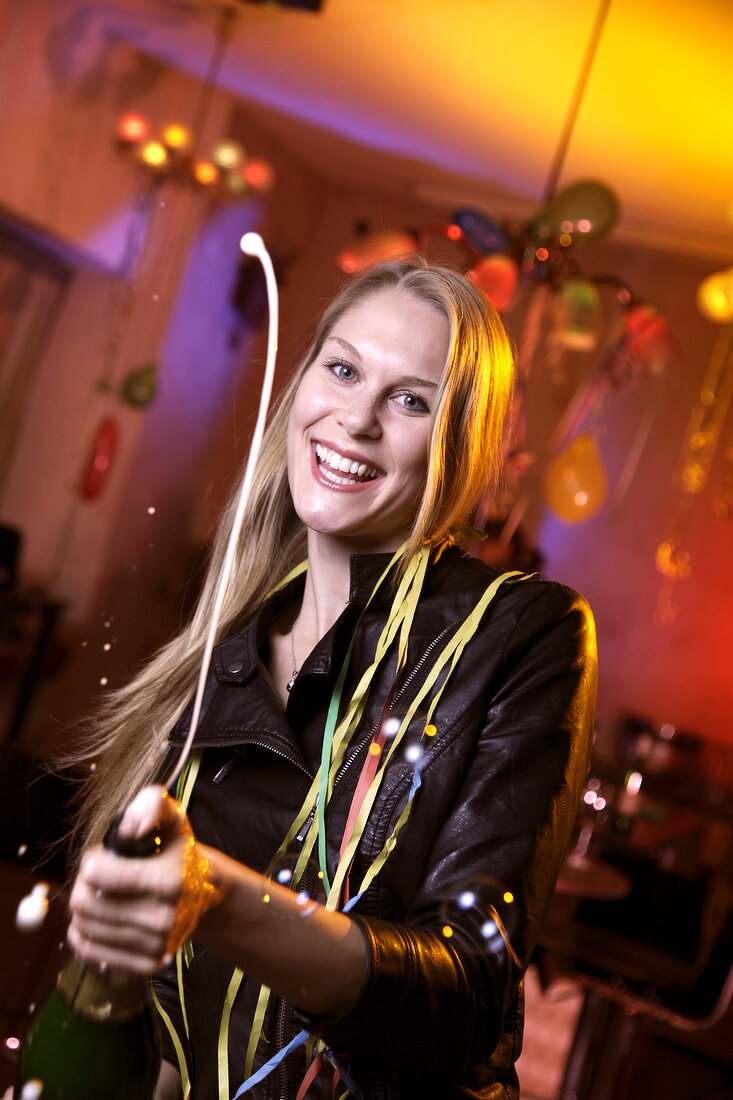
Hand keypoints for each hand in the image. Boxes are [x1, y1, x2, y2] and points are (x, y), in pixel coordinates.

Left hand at [68, 785, 217, 972]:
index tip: (105, 856)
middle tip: (99, 877)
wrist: (204, 891)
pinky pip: (91, 953)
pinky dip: (85, 935)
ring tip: (103, 895)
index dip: (93, 859)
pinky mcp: (146, 963)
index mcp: (168, 880)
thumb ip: (151, 806)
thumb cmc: (179, 852)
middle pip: (84, 903)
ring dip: (85, 908)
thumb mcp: (172, 818)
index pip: (96, 874)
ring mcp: (155, 944)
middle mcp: (163, 918)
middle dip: (83, 884)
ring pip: (84, 928)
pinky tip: (96, 920)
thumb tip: (128, 828)